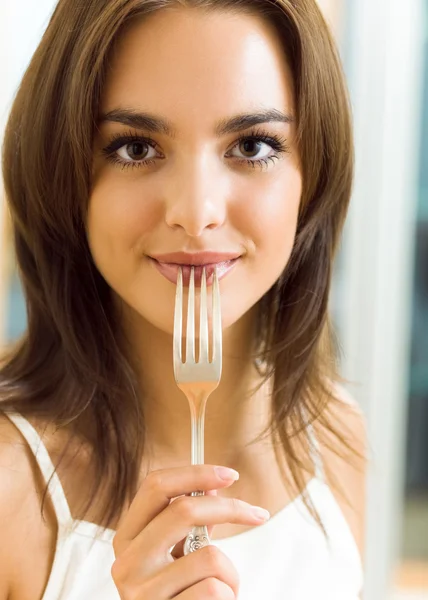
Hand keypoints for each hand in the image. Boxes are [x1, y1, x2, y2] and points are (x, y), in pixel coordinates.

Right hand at [111, 464, 269, 598]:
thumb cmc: (178, 594)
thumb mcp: (175, 555)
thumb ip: (189, 522)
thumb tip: (213, 484)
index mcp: (127, 538)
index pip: (155, 486)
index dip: (195, 473)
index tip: (230, 474)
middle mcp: (127, 563)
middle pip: (183, 510)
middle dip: (229, 508)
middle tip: (256, 513)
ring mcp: (142, 593)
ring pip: (209, 556)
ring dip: (230, 572)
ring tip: (221, 588)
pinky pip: (215, 590)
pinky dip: (228, 596)